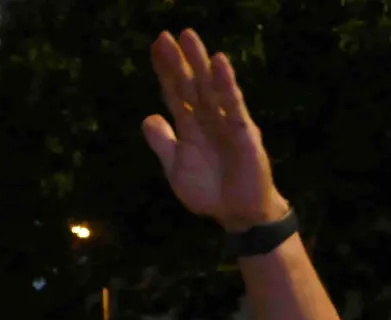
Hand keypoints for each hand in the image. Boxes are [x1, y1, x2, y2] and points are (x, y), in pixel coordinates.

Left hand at [142, 29, 287, 231]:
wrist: (236, 213)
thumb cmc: (209, 191)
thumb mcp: (177, 169)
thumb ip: (163, 144)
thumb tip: (148, 118)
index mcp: (190, 128)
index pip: (175, 94)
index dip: (165, 73)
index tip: (155, 49)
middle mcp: (207, 119)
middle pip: (190, 85)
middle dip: (178, 61)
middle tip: (164, 36)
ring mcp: (226, 122)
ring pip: (210, 88)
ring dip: (199, 63)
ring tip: (188, 38)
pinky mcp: (243, 132)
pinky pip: (233, 104)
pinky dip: (226, 84)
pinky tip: (218, 63)